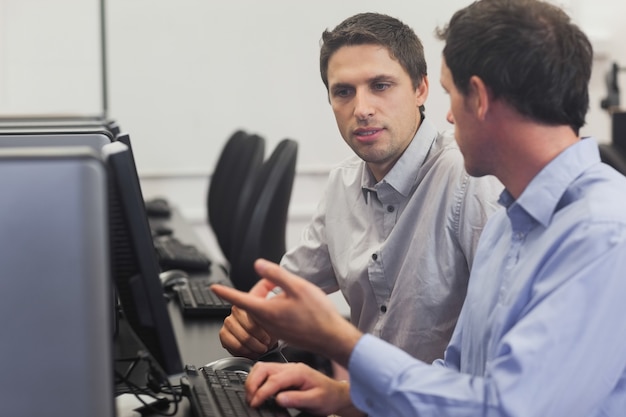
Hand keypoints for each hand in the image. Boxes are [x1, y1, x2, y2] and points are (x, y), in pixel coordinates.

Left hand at [211, 259, 362, 366]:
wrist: (332, 338)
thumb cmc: (318, 314)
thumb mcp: (297, 287)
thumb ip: (276, 275)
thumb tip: (259, 265)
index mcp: (267, 311)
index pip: (239, 300)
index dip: (225, 292)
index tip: (214, 288)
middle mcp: (267, 324)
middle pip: (254, 302)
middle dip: (262, 289)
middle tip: (277, 281)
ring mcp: (275, 331)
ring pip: (264, 310)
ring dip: (271, 299)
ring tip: (290, 294)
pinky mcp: (283, 335)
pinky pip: (273, 318)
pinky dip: (278, 308)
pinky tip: (295, 306)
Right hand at [246, 362, 364, 416]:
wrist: (335, 394)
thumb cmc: (327, 397)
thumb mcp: (315, 401)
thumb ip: (297, 399)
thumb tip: (278, 399)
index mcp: (298, 372)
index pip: (274, 380)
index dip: (262, 392)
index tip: (255, 403)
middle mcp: (291, 367)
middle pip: (263, 368)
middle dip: (252, 383)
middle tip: (250, 400)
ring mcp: (287, 369)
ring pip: (262, 368)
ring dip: (252, 380)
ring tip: (251, 396)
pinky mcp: (284, 373)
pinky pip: (265, 371)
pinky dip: (257, 379)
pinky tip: (257, 390)